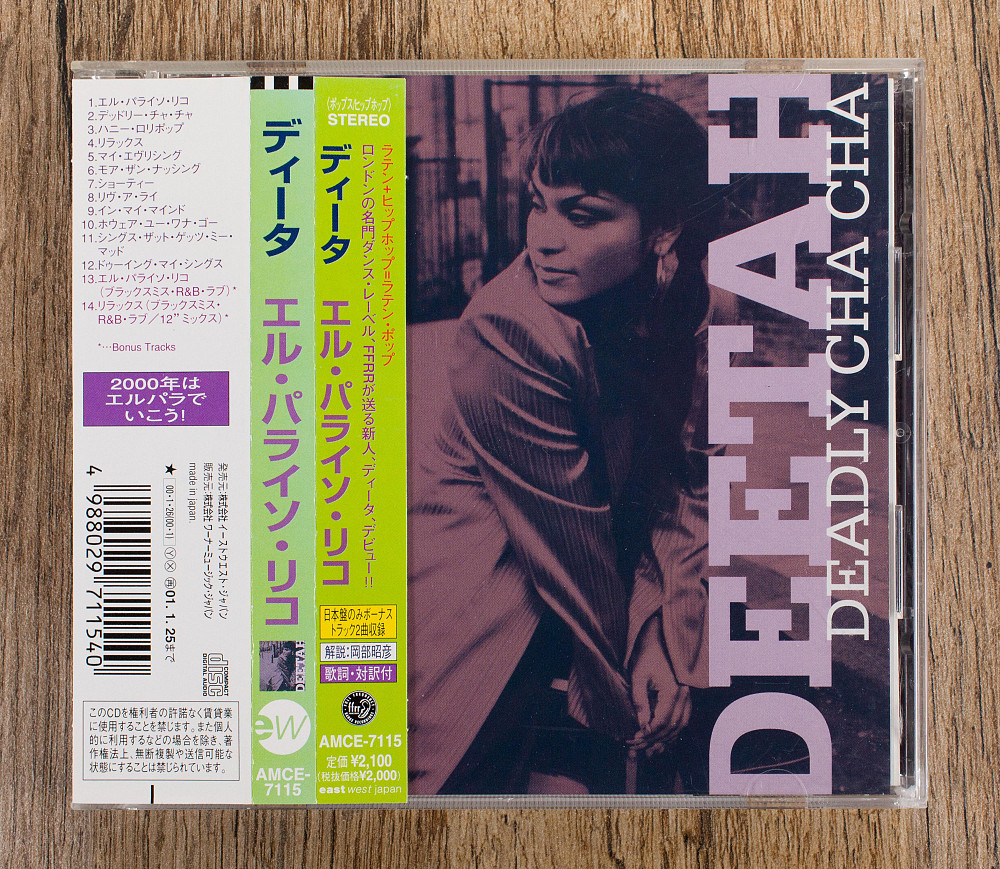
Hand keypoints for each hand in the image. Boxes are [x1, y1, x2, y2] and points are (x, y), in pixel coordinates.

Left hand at [628, 615, 690, 756]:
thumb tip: (640, 724)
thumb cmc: (648, 651)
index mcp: (673, 692)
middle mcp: (684, 697)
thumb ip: (639, 700)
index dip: (646, 734)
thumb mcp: (638, 674)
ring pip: (679, 726)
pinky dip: (673, 732)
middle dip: (652, 741)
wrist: (662, 635)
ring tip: (649, 753)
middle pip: (670, 728)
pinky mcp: (685, 694)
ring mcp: (687, 696)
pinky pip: (683, 719)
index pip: (660, 722)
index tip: (630, 740)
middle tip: (633, 749)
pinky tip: (663, 739)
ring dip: (664, 741)